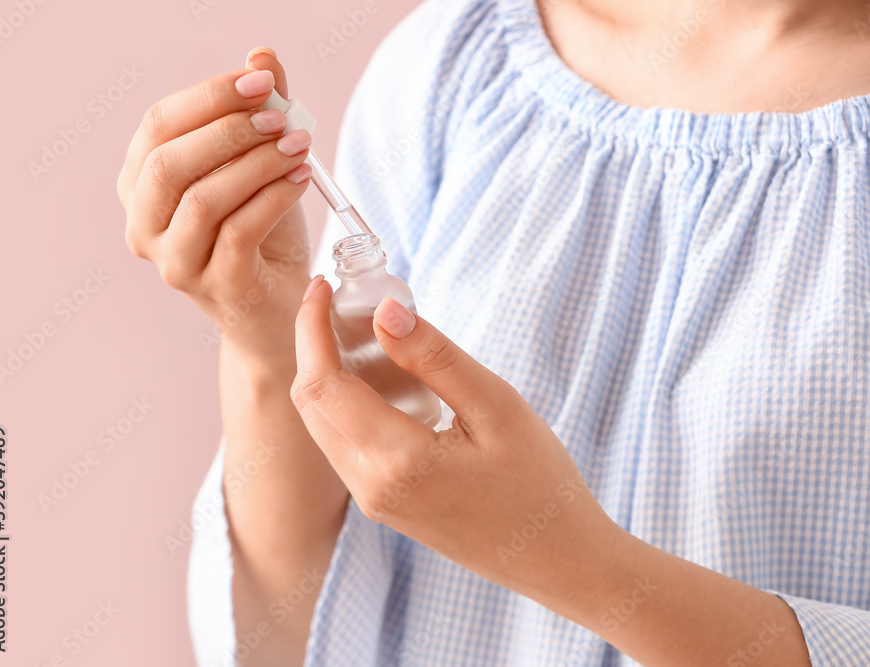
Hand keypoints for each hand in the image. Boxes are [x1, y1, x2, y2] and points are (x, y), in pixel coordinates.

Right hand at [117, 48, 313, 365]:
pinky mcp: (216, 286)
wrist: (280, 311)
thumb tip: (262, 55)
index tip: (262, 79)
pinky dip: (274, 198)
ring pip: (203, 199)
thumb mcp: (260, 167)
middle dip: (229, 129)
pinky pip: (240, 232)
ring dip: (256, 164)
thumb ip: (258, 112)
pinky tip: (302, 179)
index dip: (210, 96)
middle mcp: (144, 226)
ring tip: (299, 146)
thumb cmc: (264, 235)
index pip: (159, 126)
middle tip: (282, 116)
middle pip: (170, 162)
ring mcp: (175, 262)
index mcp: (141, 186)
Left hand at [289, 279, 813, 665]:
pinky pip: (342, 447)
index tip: (321, 286)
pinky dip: (343, 405)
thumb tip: (384, 311)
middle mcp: (372, 486)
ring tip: (355, 330)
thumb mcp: (496, 406)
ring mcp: (374, 502)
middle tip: (337, 300)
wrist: (557, 558)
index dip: (312, 329)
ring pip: (322, 427)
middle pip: (311, 404)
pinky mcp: (384, 506)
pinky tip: (376, 379)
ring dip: (326, 375)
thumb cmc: (540, 483)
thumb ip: (435, 357)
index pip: (324, 383)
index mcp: (398, 461)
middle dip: (312, 346)